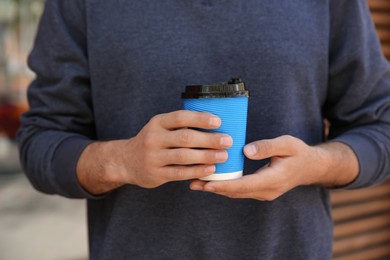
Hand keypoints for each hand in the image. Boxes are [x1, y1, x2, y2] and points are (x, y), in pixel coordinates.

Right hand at [77, 110, 232, 193]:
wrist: (126, 161)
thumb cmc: (154, 141)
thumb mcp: (160, 128)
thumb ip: (180, 126)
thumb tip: (215, 124)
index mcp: (157, 122)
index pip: (180, 117)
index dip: (200, 119)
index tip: (218, 121)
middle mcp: (153, 138)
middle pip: (185, 138)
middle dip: (209, 139)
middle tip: (227, 141)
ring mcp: (153, 157)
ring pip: (184, 156)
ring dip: (206, 156)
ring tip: (224, 155)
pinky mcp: (156, 174)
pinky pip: (180, 172)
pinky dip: (197, 171)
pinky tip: (211, 169)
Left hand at [190, 135, 358, 200]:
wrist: (310, 167)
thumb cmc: (298, 152)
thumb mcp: (287, 144)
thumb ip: (267, 147)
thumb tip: (246, 150)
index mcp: (273, 180)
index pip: (244, 185)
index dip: (224, 185)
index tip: (206, 183)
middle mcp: (266, 190)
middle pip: (235, 192)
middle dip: (213, 188)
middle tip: (192, 182)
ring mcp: (263, 193)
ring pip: (236, 193)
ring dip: (216, 189)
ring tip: (195, 182)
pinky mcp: (259, 190)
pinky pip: (239, 190)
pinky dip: (224, 186)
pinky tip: (211, 180)